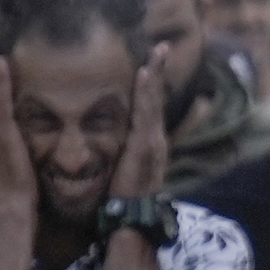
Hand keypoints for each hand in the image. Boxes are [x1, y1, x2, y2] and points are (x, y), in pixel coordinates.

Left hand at [114, 49, 171, 201]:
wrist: (130, 223)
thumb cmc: (121, 202)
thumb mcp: (122, 174)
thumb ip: (120, 159)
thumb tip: (108, 150)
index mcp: (148, 145)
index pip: (150, 109)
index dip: (151, 86)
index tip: (150, 63)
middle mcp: (155, 141)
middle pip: (157, 99)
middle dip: (159, 72)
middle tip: (162, 46)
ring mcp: (153, 143)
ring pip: (154, 102)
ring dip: (156, 75)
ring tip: (158, 52)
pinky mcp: (145, 147)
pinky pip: (146, 114)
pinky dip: (147, 93)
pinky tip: (145, 74)